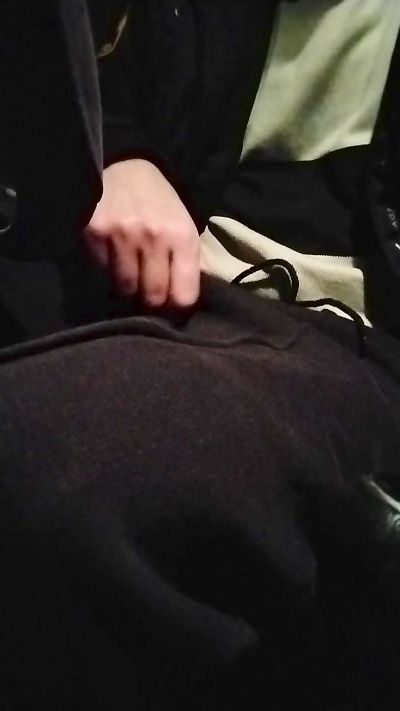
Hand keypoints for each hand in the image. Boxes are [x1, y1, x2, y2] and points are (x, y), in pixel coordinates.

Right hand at [83, 159, 199, 307]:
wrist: (125, 165)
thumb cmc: (160, 204)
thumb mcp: (184, 226)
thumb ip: (190, 262)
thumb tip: (190, 300)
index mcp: (182, 236)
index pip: (183, 295)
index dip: (178, 307)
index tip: (172, 306)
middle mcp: (153, 236)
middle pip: (153, 297)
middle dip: (152, 302)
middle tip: (150, 295)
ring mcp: (122, 235)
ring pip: (125, 289)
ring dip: (129, 289)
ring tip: (131, 274)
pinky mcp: (95, 233)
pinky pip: (103, 272)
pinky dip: (108, 272)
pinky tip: (114, 257)